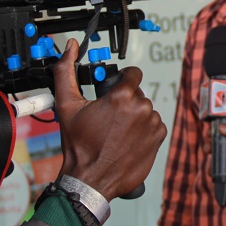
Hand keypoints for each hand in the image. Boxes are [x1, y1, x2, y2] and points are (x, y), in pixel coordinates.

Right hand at [53, 39, 166, 200]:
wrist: (91, 179)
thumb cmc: (79, 145)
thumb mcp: (66, 106)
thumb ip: (66, 71)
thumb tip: (70, 46)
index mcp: (122, 96)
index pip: (133, 74)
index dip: (123, 80)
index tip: (115, 90)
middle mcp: (142, 107)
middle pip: (137, 94)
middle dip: (125, 102)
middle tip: (109, 118)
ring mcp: (153, 123)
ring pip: (145, 110)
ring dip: (134, 117)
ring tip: (117, 132)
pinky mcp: (159, 137)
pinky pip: (154, 125)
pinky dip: (143, 130)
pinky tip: (127, 140)